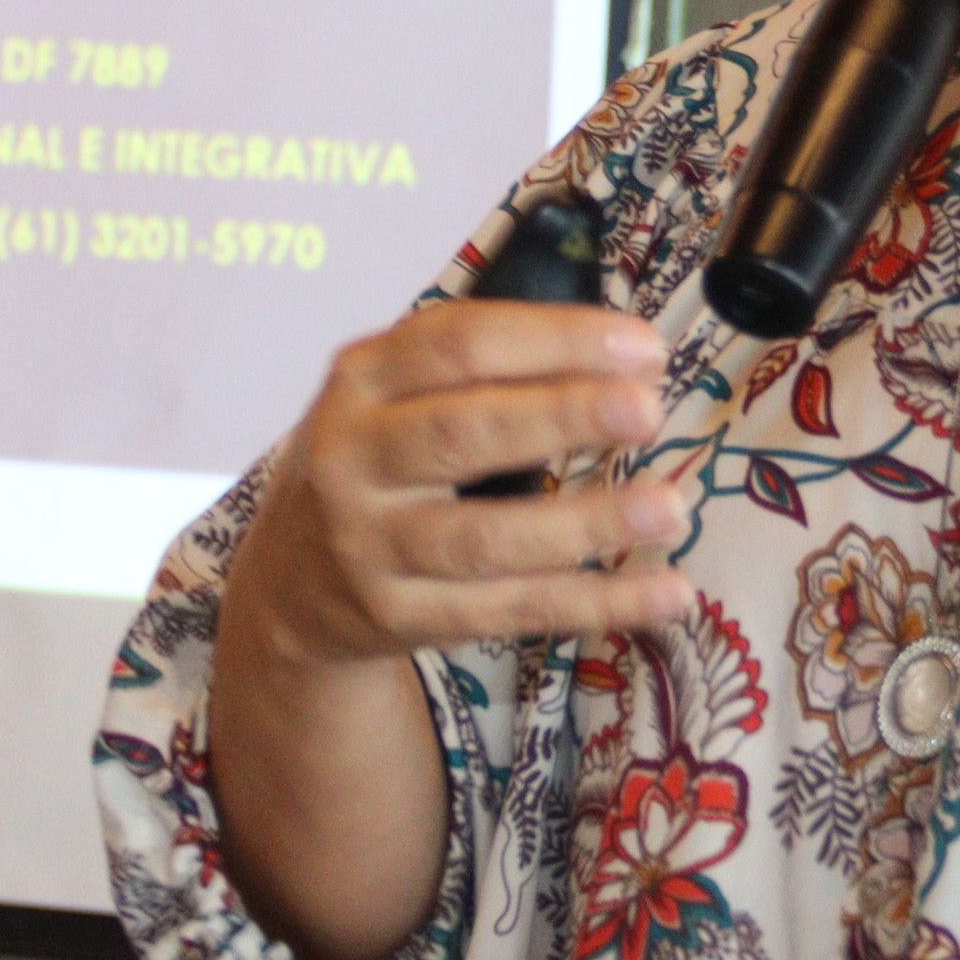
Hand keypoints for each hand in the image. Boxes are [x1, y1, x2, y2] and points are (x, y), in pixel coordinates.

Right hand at [220, 300, 696, 670]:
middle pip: (463, 433)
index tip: (643, 346)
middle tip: (647, 410)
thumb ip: (486, 368)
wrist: (290, 582)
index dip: (554, 340)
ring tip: (670, 507)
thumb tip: (628, 358)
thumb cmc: (378, 461)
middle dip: (561, 417)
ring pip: (486, 539)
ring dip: (586, 523)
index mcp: (362, 380)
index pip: (458, 344)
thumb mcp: (397, 394)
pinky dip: (595, 604)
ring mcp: (371, 546)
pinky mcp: (399, 618)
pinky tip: (666, 593)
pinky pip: (511, 611)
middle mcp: (354, 460)